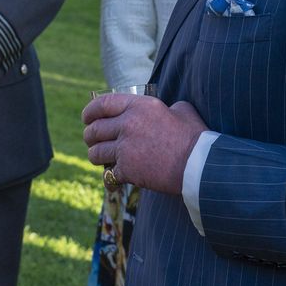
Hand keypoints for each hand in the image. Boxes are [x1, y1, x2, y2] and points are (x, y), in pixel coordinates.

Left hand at [82, 94, 207, 193]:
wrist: (199, 165)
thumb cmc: (195, 138)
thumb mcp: (182, 111)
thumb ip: (168, 107)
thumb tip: (168, 109)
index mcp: (138, 106)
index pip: (102, 104)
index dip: (89, 111)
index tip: (86, 118)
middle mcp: (127, 124)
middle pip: (93, 130)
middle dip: (89, 137)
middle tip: (92, 141)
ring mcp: (125, 147)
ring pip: (95, 153)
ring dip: (96, 157)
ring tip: (102, 159)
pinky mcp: (127, 169)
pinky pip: (108, 174)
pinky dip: (111, 178)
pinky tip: (116, 180)